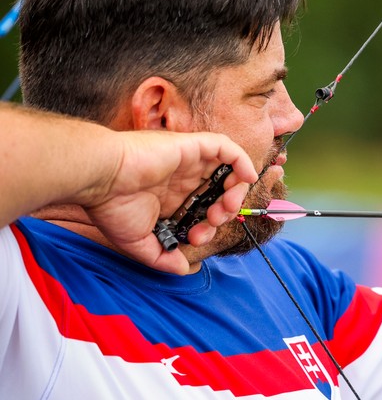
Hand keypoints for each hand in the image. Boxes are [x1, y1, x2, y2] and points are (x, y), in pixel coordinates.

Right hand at [79, 130, 257, 273]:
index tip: (195, 239)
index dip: (207, 228)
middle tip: (214, 221)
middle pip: (220, 193)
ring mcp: (189, 162)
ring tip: (226, 206)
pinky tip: (247, 177)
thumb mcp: (139, 242)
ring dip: (236, 190)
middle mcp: (183, 179)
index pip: (203, 211)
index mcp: (172, 198)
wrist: (100, 178)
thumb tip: (184, 270)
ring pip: (228, 171)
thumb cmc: (111, 207)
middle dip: (225, 211)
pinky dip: (242, 160)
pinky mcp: (192, 146)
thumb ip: (163, 257)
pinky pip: (227, 147)